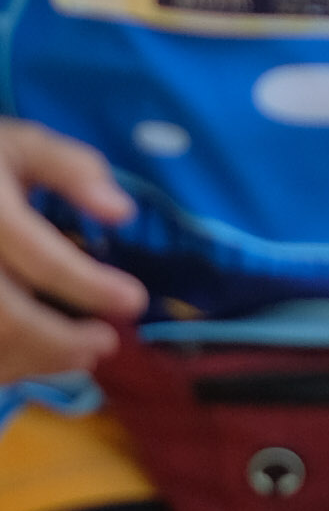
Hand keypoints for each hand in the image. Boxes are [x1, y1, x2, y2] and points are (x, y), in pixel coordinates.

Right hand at [0, 121, 145, 383]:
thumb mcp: (21, 146)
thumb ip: (71, 169)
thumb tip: (121, 211)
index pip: (42, 260)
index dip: (91, 287)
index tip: (134, 301)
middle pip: (9, 320)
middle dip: (63, 342)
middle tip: (107, 343)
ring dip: (37, 361)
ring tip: (81, 355)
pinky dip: (9, 365)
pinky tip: (37, 356)